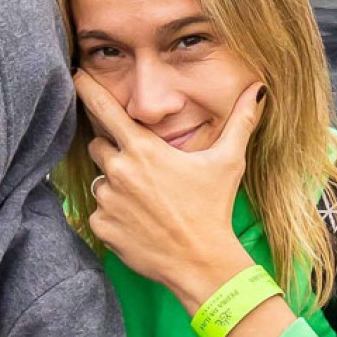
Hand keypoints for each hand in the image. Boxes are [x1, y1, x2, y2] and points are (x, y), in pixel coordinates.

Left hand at [74, 72, 266, 312]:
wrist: (201, 262)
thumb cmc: (213, 209)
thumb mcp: (229, 161)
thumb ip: (241, 121)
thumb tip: (260, 90)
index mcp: (143, 149)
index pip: (104, 108)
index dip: (87, 88)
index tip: (76, 74)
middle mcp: (119, 170)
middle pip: (98, 145)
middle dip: (114, 150)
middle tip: (143, 169)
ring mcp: (108, 200)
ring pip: (100, 180)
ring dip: (115, 185)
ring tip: (146, 201)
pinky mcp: (102, 226)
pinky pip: (99, 211)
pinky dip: (114, 214)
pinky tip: (139, 222)